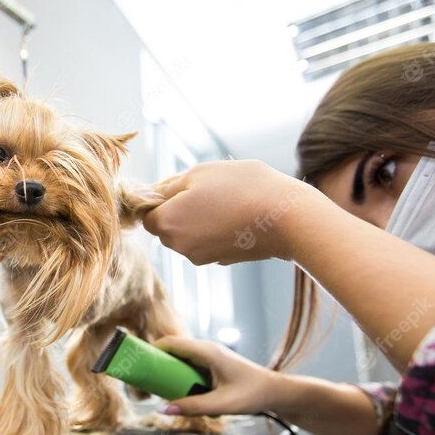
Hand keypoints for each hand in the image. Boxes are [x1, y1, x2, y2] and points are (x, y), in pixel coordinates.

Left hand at [142, 160, 322, 264]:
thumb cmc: (242, 188)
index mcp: (167, 223)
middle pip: (166, 226)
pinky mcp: (221, 261)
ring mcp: (200, 257)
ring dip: (199, 218)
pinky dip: (216, 229)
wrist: (287, 218)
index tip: (181, 186)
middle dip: (179, 209)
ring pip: (188, 234)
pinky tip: (237, 215)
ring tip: (227, 200)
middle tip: (208, 189)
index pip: (147, 214)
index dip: (159, 199)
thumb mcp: (199, 174)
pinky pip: (208, 242)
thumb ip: (167, 186)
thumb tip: (148, 194)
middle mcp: (179, 246)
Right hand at [153, 336, 288, 415]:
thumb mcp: (221, 403)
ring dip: (168, 370)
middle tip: (143, 379)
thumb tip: (164, 409)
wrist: (276, 392)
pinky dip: (180, 375)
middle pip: (174, 349)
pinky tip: (178, 391)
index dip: (152, 350)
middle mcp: (207, 350)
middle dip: (157, 362)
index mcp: (207, 351)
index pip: (172, 343)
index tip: (136, 362)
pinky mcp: (214, 365)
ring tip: (156, 387)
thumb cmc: (253, 394)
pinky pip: (190, 366)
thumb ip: (193, 407)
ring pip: (181, 358)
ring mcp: (211, 357)